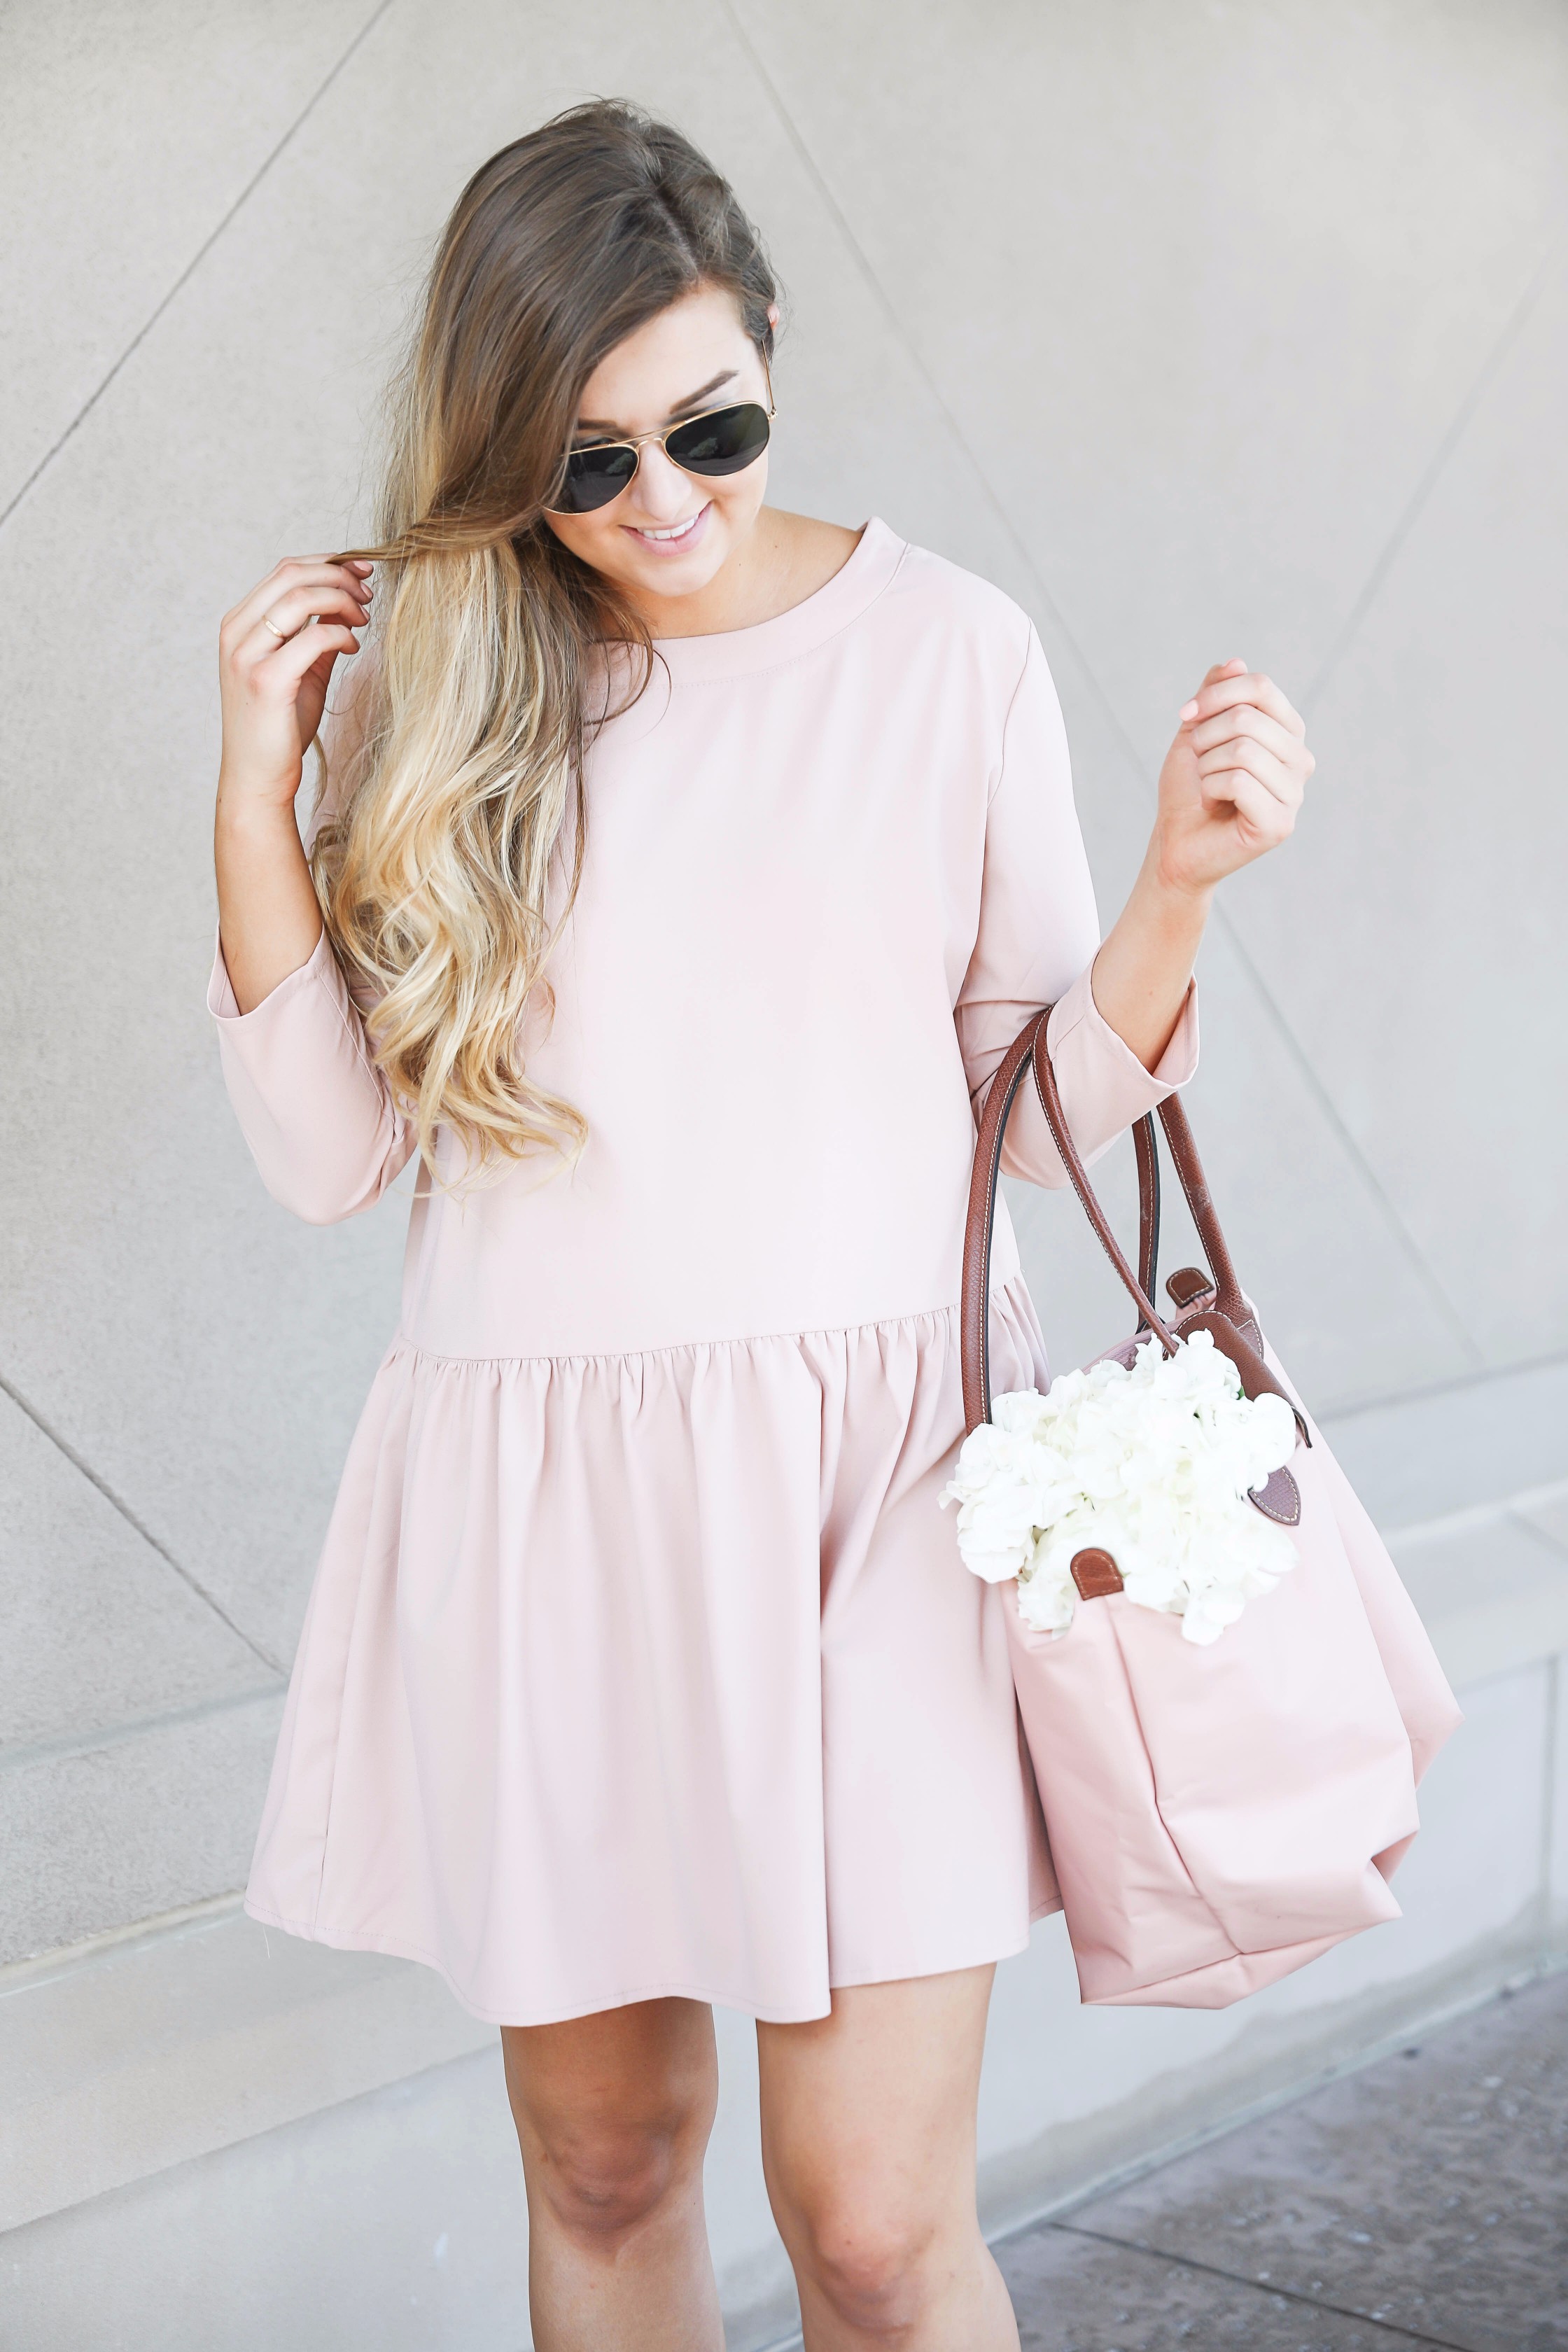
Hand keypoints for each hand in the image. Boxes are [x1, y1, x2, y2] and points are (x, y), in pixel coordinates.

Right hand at [216, 556, 372, 814]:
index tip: (361, 573)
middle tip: (368, 594)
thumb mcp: (299, 670)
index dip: (328, 564)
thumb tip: (345, 603)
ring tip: (364, 618)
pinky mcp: (266, 679)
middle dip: (338, 577)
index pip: (284, 571)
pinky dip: (341, 634)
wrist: (257, 777)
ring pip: (300, 597)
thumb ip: (315, 635)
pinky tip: (354, 646)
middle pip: (291, 574)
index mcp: (239, 624)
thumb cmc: (278, 728)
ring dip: (341, 600)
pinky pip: (313, 637)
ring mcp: (246, 655)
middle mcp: (236, 633)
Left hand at [1151, 658, 1313, 899]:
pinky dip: (1210, 790)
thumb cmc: (1189, 788)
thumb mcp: (1196, 731)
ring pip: (1243, 750)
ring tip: (1207, 786)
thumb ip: (1216, 695)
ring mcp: (1295, 794)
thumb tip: (1235, 662)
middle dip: (1205, 737)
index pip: (1260, 687)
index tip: (1185, 715)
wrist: (1175, 841)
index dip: (1215, 695)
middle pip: (1247, 718)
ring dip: (1207, 766)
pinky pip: (1239, 783)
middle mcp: (1299, 760)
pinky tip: (1214, 806)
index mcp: (1286, 732)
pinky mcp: (1280, 824)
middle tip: (1198, 763)